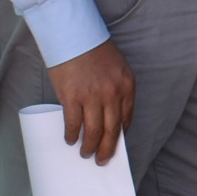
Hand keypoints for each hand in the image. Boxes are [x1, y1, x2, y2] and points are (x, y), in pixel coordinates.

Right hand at [48, 40, 135, 162]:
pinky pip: (73, 123)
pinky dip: (71, 134)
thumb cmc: (94, 50)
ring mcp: (92, 96)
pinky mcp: (72, 97)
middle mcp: (112, 93)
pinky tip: (69, 139)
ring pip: (93, 131)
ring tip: (85, 153)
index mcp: (126, 86)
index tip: (115, 144)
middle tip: (102, 161)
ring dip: (89, 147)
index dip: (120, 136)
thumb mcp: (116, 68)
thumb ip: (117, 90)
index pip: (126, 119)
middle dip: (107, 149)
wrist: (73, 35)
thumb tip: (109, 117)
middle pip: (111, 130)